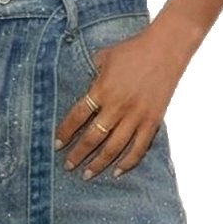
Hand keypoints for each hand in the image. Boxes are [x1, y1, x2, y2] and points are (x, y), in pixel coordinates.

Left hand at [55, 27, 184, 178]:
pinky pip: (139, 147)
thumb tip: (84, 87)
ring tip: (87, 175)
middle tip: (68, 166)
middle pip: (92, 137)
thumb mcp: (104, 56)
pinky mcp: (152, 121)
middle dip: (78, 154)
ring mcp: (136, 115)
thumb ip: (91, 73)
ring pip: (114, 147)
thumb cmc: (133, 50)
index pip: (77, 116)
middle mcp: (117, 106)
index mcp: (102, 89)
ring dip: (98, 163)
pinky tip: (116, 171)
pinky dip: (127, 162)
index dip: (65, 132)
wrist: (165, 49)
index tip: (57, 144)